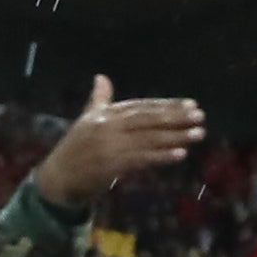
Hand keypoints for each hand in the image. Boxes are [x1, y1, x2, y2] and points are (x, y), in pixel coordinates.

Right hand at [27, 74, 207, 210]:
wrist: (56, 178)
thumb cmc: (74, 150)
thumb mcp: (85, 121)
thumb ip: (98, 100)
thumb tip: (101, 77)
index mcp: (104, 114)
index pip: (141, 106)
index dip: (167, 105)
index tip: (191, 104)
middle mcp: (108, 126)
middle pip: (148, 119)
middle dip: (176, 118)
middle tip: (200, 117)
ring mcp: (110, 145)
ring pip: (149, 138)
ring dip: (175, 136)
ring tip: (198, 134)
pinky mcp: (112, 164)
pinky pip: (142, 158)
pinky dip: (162, 156)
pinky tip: (180, 154)